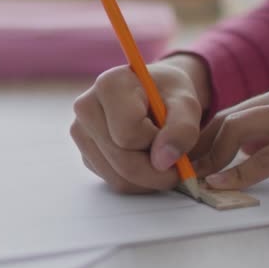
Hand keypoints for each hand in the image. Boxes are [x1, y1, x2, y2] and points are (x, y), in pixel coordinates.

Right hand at [70, 55, 210, 193]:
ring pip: (119, 178)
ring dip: (150, 178)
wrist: (156, 95)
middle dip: (157, 170)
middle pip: (123, 161)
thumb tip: (162, 162)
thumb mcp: (187, 104)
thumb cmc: (169, 95)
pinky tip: (146, 159)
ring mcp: (81, 133)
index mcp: (108, 85)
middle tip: (179, 163)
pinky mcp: (85, 154)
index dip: (157, 140)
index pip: (129, 134)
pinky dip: (138, 181)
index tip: (168, 130)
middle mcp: (86, 107)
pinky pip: (114, 182)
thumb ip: (182, 129)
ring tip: (161, 155)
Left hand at [191, 82, 268, 194]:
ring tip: (193, 178)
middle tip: (180, 171)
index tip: (188, 160)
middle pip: (225, 119)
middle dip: (198, 147)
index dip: (203, 138)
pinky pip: (265, 156)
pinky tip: (221, 182)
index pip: (229, 115)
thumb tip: (243, 152)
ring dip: (210, 157)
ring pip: (237, 130)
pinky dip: (238, 171)